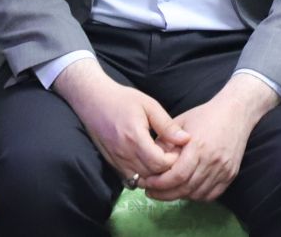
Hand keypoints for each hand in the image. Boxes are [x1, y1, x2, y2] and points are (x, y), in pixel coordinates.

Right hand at [53, 58, 189, 183]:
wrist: (93, 100)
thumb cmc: (123, 99)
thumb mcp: (149, 105)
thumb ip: (167, 125)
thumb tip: (186, 140)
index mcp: (135, 137)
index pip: (159, 163)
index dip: (172, 160)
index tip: (177, 149)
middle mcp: (124, 153)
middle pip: (151, 175)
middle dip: (165, 169)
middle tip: (171, 155)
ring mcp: (116, 160)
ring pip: (140, 180)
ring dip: (153, 175)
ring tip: (159, 159)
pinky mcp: (111, 163)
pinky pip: (129, 179)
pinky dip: (141, 176)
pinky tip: (146, 162)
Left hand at [140, 75, 278, 202]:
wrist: (235, 112)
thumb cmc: (205, 115)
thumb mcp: (180, 121)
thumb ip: (165, 141)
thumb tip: (149, 159)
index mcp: (198, 146)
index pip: (177, 176)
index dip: (160, 184)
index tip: (148, 184)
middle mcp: (212, 161)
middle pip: (186, 188)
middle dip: (165, 194)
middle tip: (152, 192)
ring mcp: (223, 169)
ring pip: (198, 194)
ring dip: (180, 196)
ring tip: (167, 191)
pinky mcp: (231, 174)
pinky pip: (211, 195)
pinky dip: (197, 196)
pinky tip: (187, 190)